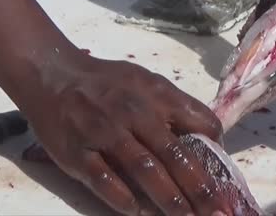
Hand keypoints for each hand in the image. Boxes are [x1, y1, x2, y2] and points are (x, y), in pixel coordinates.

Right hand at [23, 57, 229, 215]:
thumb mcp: (148, 81)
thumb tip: (208, 133)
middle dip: (200, 187)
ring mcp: (105, 133)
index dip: (215, 148)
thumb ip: (176, 105)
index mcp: (158, 96)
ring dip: (168, 198)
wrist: (55, 74)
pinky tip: (139, 213)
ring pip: (143, 170)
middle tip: (217, 212)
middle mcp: (135, 114)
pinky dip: (122, 198)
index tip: (220, 171)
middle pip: (175, 154)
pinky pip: (103, 179)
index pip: (199, 121)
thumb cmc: (108, 81)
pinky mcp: (77, 152)